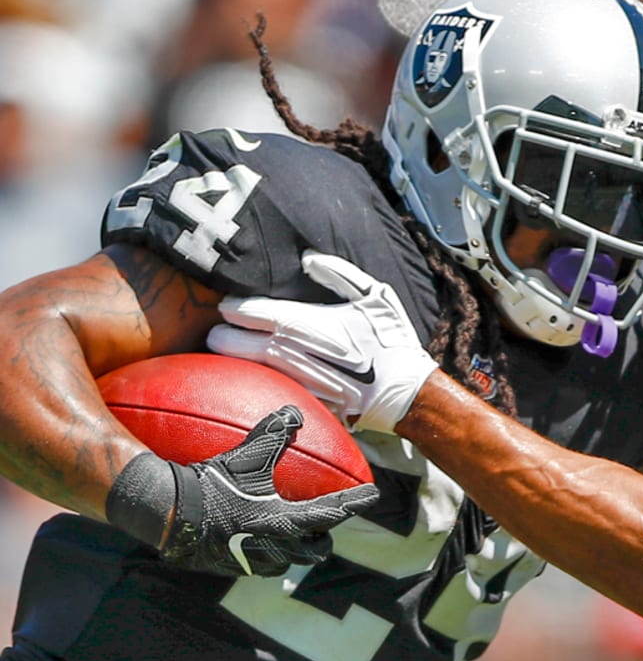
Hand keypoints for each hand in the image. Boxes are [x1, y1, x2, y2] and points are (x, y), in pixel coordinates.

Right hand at [106, 405, 379, 576]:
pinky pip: (263, 566)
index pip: (333, 512)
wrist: (169, 516)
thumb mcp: (246, 457)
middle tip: (326, 523)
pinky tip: (259, 541)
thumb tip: (294, 412)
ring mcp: (255, 563)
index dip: (356, 502)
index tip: (374, 495)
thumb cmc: (211, 485)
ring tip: (295, 535)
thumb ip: (273, 435)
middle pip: (316, 550)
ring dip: (297, 550)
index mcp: (285, 522)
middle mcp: (277, 548)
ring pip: (290, 562)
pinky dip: (269, 554)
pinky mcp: (235, 570)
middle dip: (324, 538)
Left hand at [207, 251, 437, 434]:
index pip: (251, 311)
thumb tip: (308, 258)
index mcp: (304, 322)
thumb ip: (338, 273)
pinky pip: (266, 387)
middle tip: (219, 330)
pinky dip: (255, 380)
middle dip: (222, 335)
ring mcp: (291, 380)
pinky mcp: (300, 402)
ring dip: (232, 358)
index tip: (229, 305)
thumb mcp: (374, 295)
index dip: (234, 307)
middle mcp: (291, 352)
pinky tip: (255, 375)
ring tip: (229, 350)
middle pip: (234, 343)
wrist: (406, 393)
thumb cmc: (391, 341)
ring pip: (244, 368)